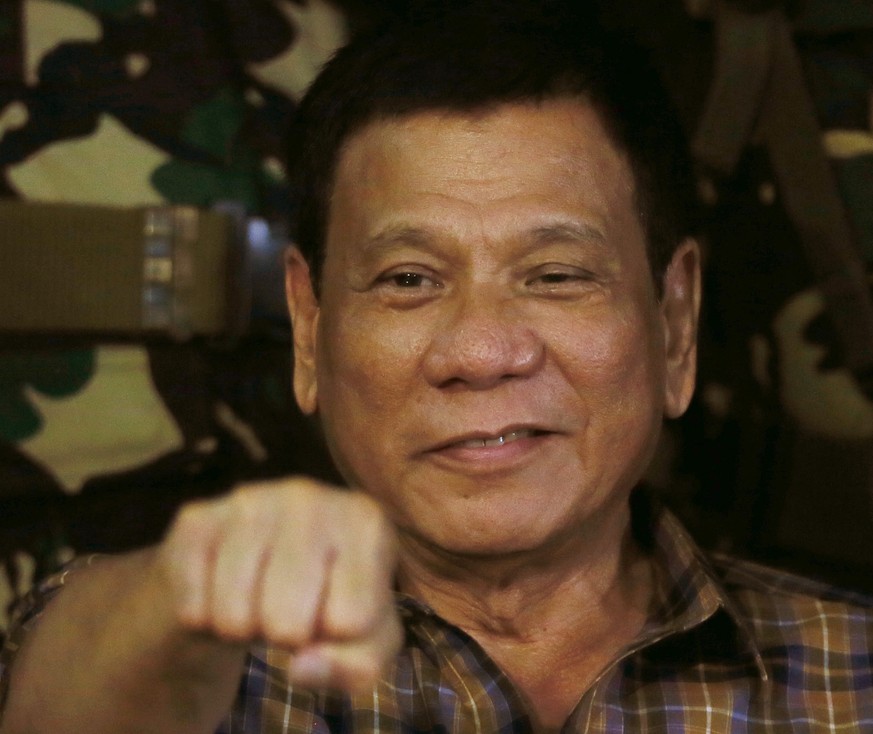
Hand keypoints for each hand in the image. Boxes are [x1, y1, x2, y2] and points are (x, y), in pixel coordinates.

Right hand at [151, 477, 401, 691]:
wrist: (256, 565)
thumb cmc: (327, 601)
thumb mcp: (364, 641)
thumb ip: (355, 666)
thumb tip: (301, 667)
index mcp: (364, 521)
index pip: (351, 621)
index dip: (338, 636)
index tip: (334, 610)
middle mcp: (307, 497)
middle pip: (287, 624)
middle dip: (285, 636)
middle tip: (288, 609)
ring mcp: (247, 501)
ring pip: (234, 618)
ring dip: (241, 629)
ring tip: (257, 600)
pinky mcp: (195, 519)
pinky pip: (192, 609)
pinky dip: (202, 619)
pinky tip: (221, 590)